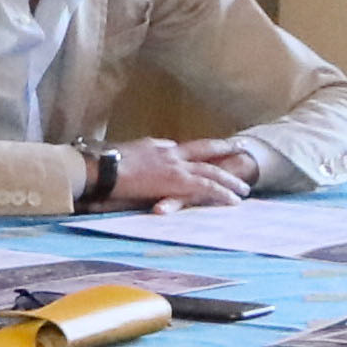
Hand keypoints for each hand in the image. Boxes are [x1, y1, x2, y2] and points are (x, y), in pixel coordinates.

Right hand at [102, 139, 253, 208]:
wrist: (103, 168)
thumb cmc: (102, 165)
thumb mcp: (119, 157)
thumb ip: (133, 158)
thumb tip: (134, 160)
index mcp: (153, 147)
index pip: (174, 147)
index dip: (187, 151)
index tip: (196, 153)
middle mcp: (168, 152)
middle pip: (202, 148)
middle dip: (221, 148)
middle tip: (237, 147)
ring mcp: (175, 165)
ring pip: (211, 169)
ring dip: (229, 178)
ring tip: (244, 188)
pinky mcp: (178, 180)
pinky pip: (207, 186)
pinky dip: (222, 192)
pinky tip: (234, 200)